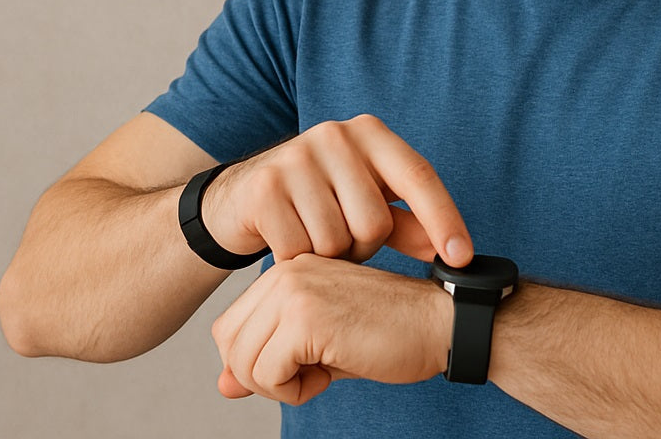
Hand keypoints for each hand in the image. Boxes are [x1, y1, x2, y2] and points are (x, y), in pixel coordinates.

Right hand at [201, 115, 471, 265]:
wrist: (242, 197)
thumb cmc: (319, 200)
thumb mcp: (365, 201)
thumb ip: (408, 224)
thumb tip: (455, 255)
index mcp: (370, 133)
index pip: (418, 176)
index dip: (443, 219)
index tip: (462, 260)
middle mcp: (336, 135)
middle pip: (375, 222)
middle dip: (362, 247)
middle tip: (343, 239)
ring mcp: (297, 157)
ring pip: (336, 240)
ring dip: (329, 256)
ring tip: (314, 237)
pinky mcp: (266, 187)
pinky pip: (299, 250)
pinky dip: (297, 259)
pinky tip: (289, 240)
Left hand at [211, 254, 450, 403]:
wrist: (439, 324)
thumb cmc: (387, 334)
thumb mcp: (318, 348)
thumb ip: (267, 362)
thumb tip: (221, 387)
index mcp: (289, 268)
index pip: (231, 327)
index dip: (262, 361)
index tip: (308, 359)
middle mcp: (286, 270)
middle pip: (229, 344)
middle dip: (264, 376)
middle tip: (316, 369)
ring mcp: (295, 289)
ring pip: (242, 363)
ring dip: (281, 386)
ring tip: (326, 369)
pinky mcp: (306, 316)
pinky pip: (266, 375)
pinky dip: (295, 392)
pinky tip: (332, 372)